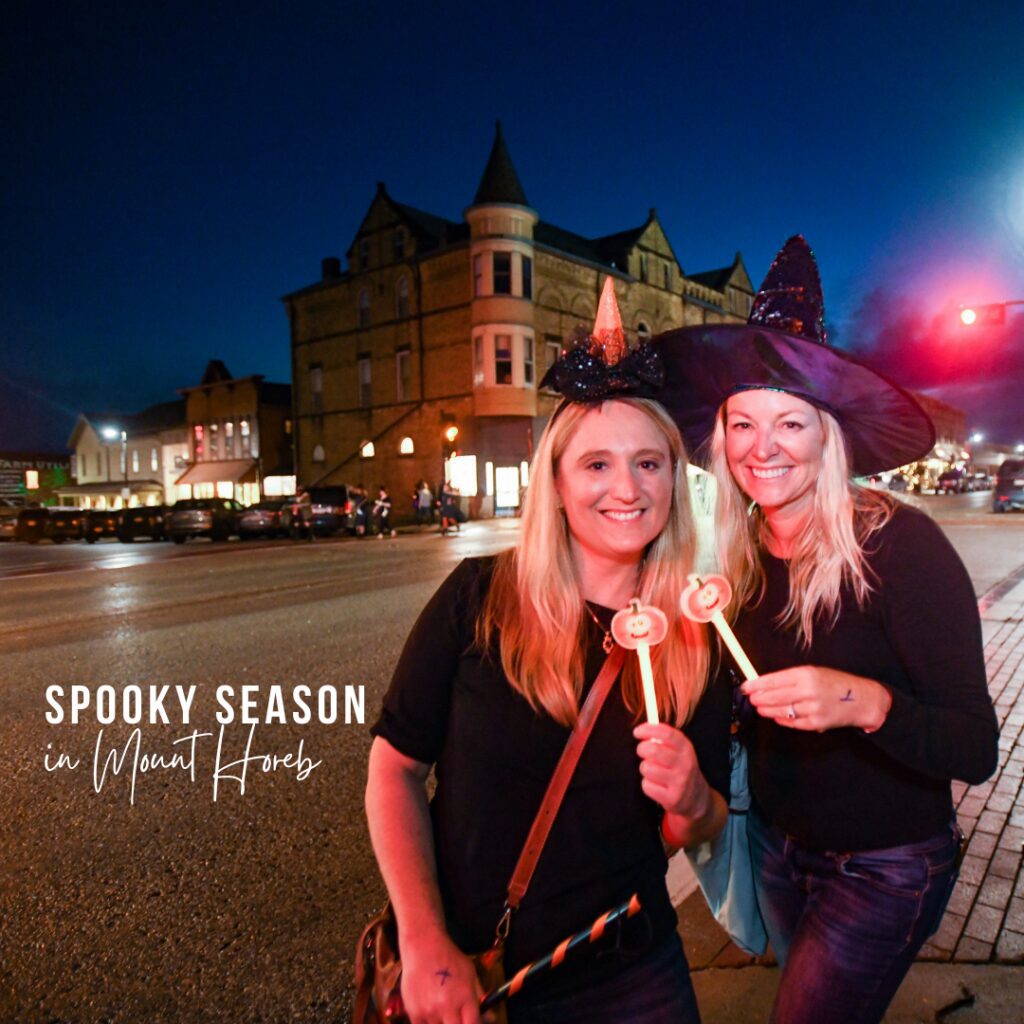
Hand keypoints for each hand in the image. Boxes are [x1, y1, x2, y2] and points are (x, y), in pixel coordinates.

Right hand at [400, 932, 491, 1023]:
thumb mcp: (470, 973)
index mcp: (465, 996)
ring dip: (442, 1022)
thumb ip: (479, 997)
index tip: (471, 1022)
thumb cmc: (449, 958)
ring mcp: (429, 1010)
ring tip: (442, 1008)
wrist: (423, 946)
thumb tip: (490, 1018)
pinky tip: (431, 1010)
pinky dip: (428, 1022)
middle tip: (456, 1017)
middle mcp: (447, 1006)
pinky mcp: (413, 1011)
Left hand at [633, 723, 710, 819]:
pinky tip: (656, 785)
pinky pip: (647, 786)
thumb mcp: (679, 751)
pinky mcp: (672, 798)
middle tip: (642, 750)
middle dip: (642, 748)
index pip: (667, 733)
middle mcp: (685, 764)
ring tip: (652, 770)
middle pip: (653, 750)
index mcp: (686, 749)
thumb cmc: (680, 768)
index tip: (637, 731)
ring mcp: (679, 782)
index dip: (649, 730)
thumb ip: (663, 739)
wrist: (695, 797)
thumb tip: (643, 730)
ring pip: (647, 768)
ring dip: (645, 768)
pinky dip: (647, 784)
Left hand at [740, 666, 891, 731]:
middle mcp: (808, 690)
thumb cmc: (835, 682)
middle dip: (759, 698)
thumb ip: (791, 678)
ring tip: (760, 708)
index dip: (757, 684)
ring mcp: (812, 708)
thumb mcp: (814, 672)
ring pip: (782, 711)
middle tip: (751, 699)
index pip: (774, 680)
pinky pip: (793, 722)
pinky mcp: (817, 723)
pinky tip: (776, 716)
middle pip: (775, 696)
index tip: (746, 687)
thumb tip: (765, 683)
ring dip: (767, 710)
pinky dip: (782, 720)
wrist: (862, 699)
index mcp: (806, 674)